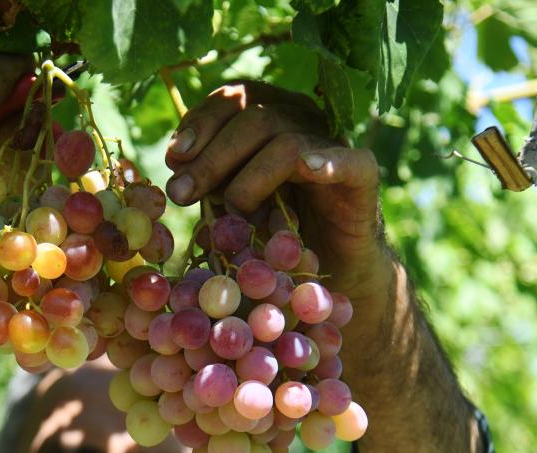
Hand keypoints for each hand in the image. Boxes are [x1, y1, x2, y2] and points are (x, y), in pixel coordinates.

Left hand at [164, 82, 389, 298]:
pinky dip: (326, 163)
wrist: (327, 269)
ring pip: (287, 139)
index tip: (173, 158)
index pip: (234, 98)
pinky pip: (350, 160)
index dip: (200, 123)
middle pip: (254, 116)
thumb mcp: (230, 203)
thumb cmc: (272, 234)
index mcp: (269, 116)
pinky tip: (306, 172)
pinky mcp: (363, 177)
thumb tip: (176, 159)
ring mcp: (333, 145)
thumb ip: (208, 178)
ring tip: (233, 209)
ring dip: (249, 176)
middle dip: (211, 156)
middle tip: (182, 193)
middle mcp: (302, 120)